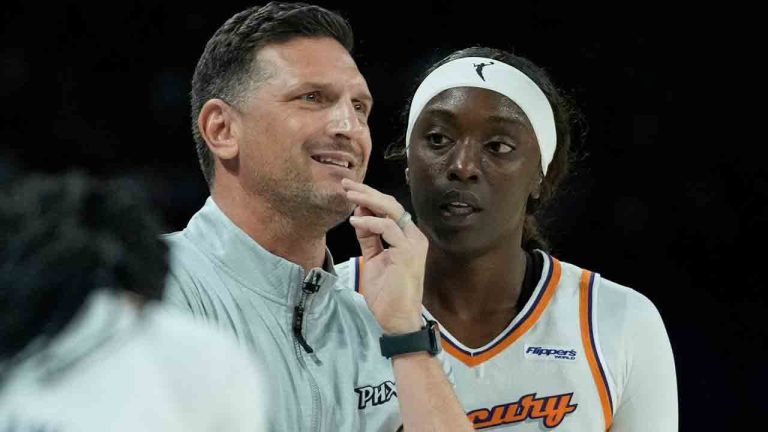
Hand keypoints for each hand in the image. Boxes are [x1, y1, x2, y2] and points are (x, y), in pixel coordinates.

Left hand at [341, 178, 426, 334]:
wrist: (397, 319)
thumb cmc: (387, 293)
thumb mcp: (373, 259)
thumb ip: (368, 238)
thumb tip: (358, 215)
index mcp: (406, 237)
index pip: (388, 209)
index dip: (368, 198)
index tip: (349, 191)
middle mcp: (413, 236)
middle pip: (390, 204)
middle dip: (367, 192)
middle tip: (346, 184)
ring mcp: (413, 243)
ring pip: (391, 210)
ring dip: (368, 200)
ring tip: (349, 196)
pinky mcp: (408, 252)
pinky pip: (388, 228)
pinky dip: (370, 222)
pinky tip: (355, 220)